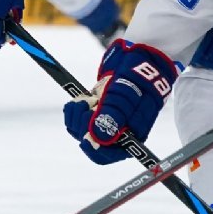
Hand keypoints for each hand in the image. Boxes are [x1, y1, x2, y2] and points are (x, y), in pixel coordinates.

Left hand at [63, 40, 177, 164]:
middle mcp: (117, 133)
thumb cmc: (138, 77)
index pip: (108, 155)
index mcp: (131, 136)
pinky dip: (74, 109)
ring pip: (80, 131)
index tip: (85, 136)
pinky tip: (81, 98)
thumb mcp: (127, 93)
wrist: (137, 58)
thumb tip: (97, 137)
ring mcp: (104, 122)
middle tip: (89, 104)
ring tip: (88, 98)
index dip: (94, 148)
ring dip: (78, 115)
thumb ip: (114, 114)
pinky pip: (75, 120)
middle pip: (91, 144)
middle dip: (84, 126)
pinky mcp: (93, 112)